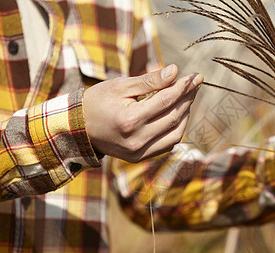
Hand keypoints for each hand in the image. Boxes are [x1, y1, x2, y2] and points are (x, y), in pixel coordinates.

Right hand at [83, 64, 202, 162]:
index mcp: (130, 119)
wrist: (78, 127)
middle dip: (187, 98)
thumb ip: (150, 81)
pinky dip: (175, 131)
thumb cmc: (98, 101)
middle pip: (174, 117)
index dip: (184, 87)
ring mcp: (138, 152)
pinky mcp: (138, 158)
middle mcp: (136, 140)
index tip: (195, 77)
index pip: (167, 100)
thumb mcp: (121, 86)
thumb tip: (176, 71)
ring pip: (175, 135)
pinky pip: (166, 146)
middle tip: (195, 84)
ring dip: (185, 116)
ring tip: (186, 99)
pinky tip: (176, 116)